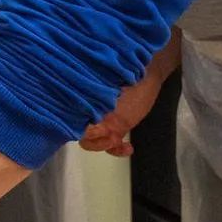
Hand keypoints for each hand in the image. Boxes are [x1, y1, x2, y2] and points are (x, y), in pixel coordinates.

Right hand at [79, 36, 180, 156]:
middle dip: (92, 138)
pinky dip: (118, 150)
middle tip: (108, 133)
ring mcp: (105, 122)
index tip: (95, 125)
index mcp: (87, 99)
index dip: (80, 126)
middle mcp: (92, 112)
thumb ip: (99, 88)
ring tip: (116, 139)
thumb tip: (90, 96)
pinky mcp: (118, 128)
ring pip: (93, 142)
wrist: (148, 72)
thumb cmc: (130, 71)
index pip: (73, 116)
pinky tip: (129, 147)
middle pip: (80, 133)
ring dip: (103, 145)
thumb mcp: (114, 78)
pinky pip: (112, 145)